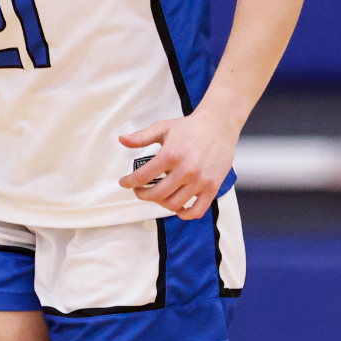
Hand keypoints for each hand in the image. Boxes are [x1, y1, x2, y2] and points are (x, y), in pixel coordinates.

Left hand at [118, 110, 239, 219]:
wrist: (219, 125)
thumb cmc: (190, 127)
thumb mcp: (162, 128)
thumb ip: (141, 137)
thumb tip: (122, 140)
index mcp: (170, 155)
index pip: (143, 176)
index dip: (129, 182)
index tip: (124, 183)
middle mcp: (185, 170)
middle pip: (157, 194)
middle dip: (142, 195)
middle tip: (139, 190)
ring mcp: (200, 180)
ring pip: (174, 204)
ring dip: (161, 203)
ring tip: (157, 195)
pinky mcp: (212, 187)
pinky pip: (198, 210)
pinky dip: (186, 214)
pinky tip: (178, 208)